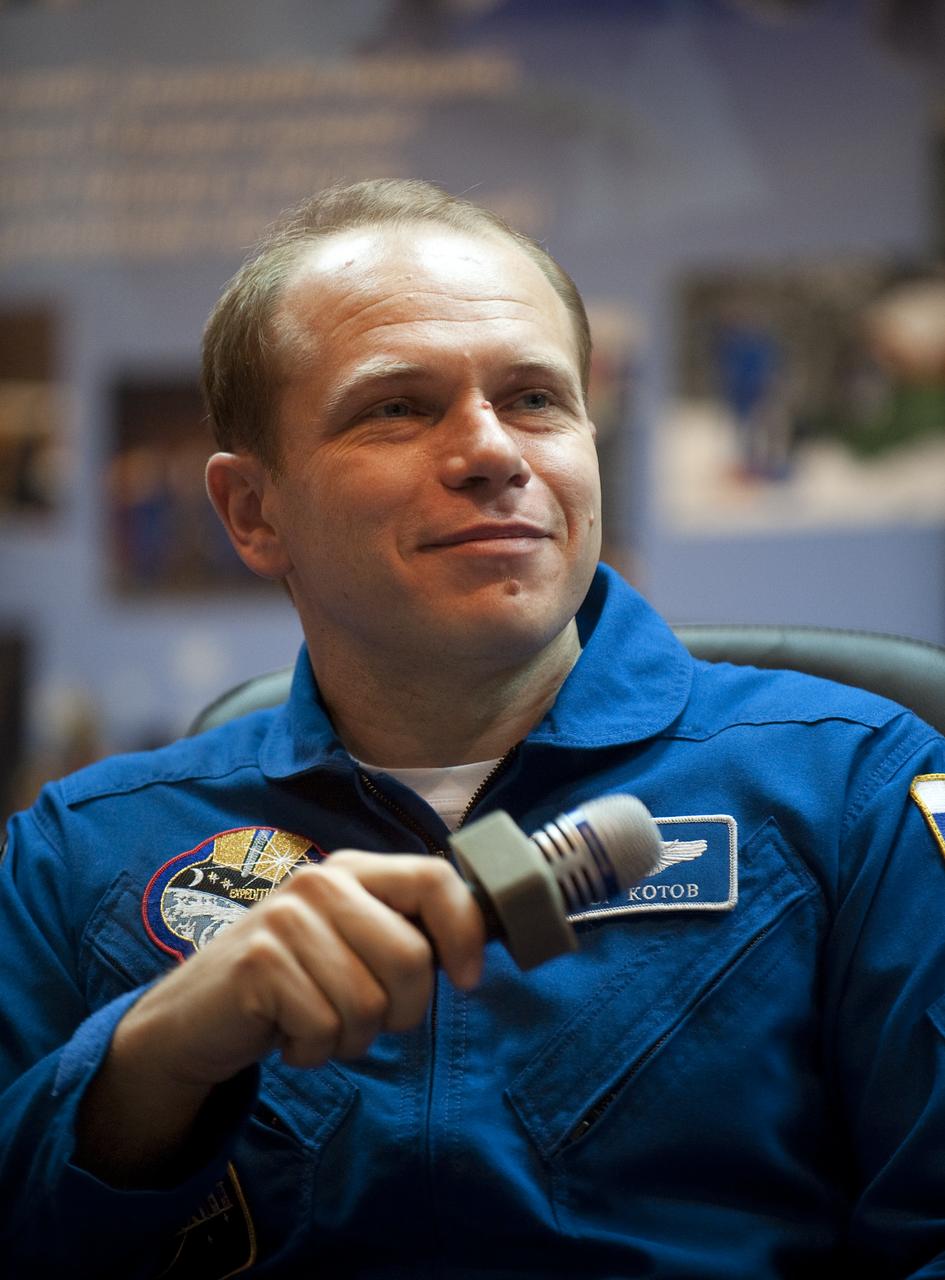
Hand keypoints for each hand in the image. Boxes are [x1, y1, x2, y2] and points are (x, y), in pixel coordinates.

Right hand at [77, 851, 485, 1181]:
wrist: (197, 1017)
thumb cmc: (294, 984)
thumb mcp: (352, 945)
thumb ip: (405, 935)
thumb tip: (477, 953)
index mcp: (354, 871)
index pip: (435, 879)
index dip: (465, 933)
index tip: (467, 980)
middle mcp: (321, 882)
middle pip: (412, 959)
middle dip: (402, 1012)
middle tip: (362, 1016)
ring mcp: (286, 919)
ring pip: (371, 1005)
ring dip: (351, 1038)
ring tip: (315, 1021)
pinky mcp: (259, 965)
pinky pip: (326, 1029)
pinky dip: (313, 1051)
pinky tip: (285, 1033)